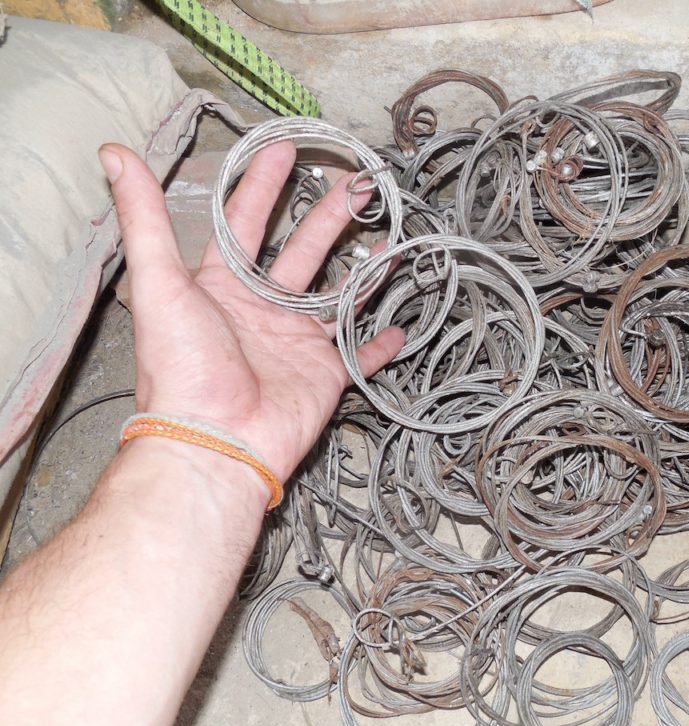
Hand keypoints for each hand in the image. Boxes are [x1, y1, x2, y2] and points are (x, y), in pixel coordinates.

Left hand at [98, 141, 402, 485]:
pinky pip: (361, 354)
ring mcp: (297, 342)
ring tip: (390, 236)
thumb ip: (143, 219)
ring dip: (365, 269)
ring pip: (339, 295)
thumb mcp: (159, 284)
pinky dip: (381, 343)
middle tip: (357, 185)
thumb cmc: (183, 367)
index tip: (285, 150)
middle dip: (329, 217)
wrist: (217, 440)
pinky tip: (401, 324)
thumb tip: (115, 154)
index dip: (263, 185)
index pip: (245, 223)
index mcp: (222, 287)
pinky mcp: (326, 374)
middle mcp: (262, 310)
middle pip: (302, 252)